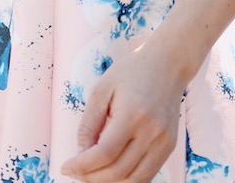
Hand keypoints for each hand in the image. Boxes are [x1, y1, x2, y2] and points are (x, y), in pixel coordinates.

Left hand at [60, 40, 184, 182]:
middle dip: (90, 177)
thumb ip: (89, 123)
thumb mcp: (103, 89)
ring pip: (132, 181)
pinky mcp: (169, 147)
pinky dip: (125, 180)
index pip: (104, 154)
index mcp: (133, 114)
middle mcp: (152, 133)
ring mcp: (163, 143)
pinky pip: (146, 176)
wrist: (168, 64)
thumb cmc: (132, 71)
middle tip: (75, 171)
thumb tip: (80, 154)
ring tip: (90, 173)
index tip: (65, 167)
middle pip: (117, 172)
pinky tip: (110, 172)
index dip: (82, 166)